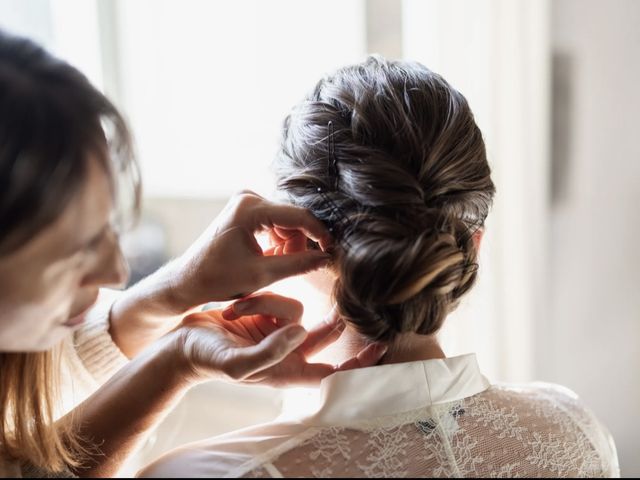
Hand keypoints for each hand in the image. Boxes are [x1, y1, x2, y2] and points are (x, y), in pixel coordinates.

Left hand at [110, 191, 332, 357]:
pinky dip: (280, 244)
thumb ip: (297, 264)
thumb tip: (326, 258)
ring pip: (287, 224)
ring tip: (279, 266)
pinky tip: (272, 260)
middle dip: (300, 244)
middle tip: (298, 268)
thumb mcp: (261, 275)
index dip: (319, 234)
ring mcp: (247, 204)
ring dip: (290, 246)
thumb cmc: (217, 279)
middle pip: (293, 219)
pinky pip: (276, 225)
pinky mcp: (247, 212)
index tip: (333, 251)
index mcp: (250, 208)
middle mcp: (249, 198)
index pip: (298, 216)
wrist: (188, 280)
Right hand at [174, 292, 386, 386]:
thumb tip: (300, 333)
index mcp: (287, 371)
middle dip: (335, 322)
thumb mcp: (237, 363)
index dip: (358, 363)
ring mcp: (278, 331)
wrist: (182, 344)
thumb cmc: (208, 359)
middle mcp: (288, 351)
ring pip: (295, 308)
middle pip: (326, 337)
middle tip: (357, 305)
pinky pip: (276, 297)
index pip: (332, 371)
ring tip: (238, 312)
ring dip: (266, 306)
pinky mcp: (268, 313)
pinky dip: (258, 299)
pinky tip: (236, 306)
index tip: (381, 346)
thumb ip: (270, 352)